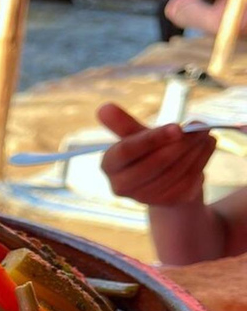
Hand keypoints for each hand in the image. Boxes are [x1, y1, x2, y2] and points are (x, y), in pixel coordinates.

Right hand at [98, 104, 216, 205]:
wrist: (163, 178)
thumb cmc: (147, 152)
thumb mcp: (136, 136)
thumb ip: (123, 124)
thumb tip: (104, 108)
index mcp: (109, 165)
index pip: (126, 151)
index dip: (152, 139)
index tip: (177, 127)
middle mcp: (121, 186)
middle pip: (153, 164)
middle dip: (180, 144)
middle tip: (200, 127)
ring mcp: (144, 198)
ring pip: (174, 172)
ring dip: (194, 151)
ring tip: (204, 133)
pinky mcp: (167, 202)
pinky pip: (188, 180)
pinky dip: (201, 161)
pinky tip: (206, 147)